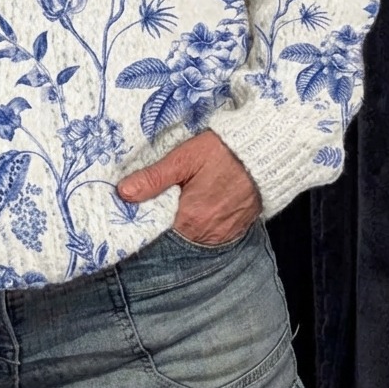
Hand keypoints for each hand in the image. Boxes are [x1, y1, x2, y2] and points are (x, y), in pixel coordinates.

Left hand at [116, 130, 261, 244]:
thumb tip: (124, 192)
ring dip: (181, 222)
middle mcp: (206, 234)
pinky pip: (208, 234)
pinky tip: (196, 205)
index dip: (144, 220)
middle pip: (173, 235)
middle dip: (163, 220)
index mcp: (189, 218)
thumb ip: (154, 178)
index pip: (156, 231)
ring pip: (190, 235)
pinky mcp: (234, 230)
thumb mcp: (183, 159)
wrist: (264, 153)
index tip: (134, 209)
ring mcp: (222, 235)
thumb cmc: (223, 152)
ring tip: (177, 201)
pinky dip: (199, 223)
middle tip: (156, 200)